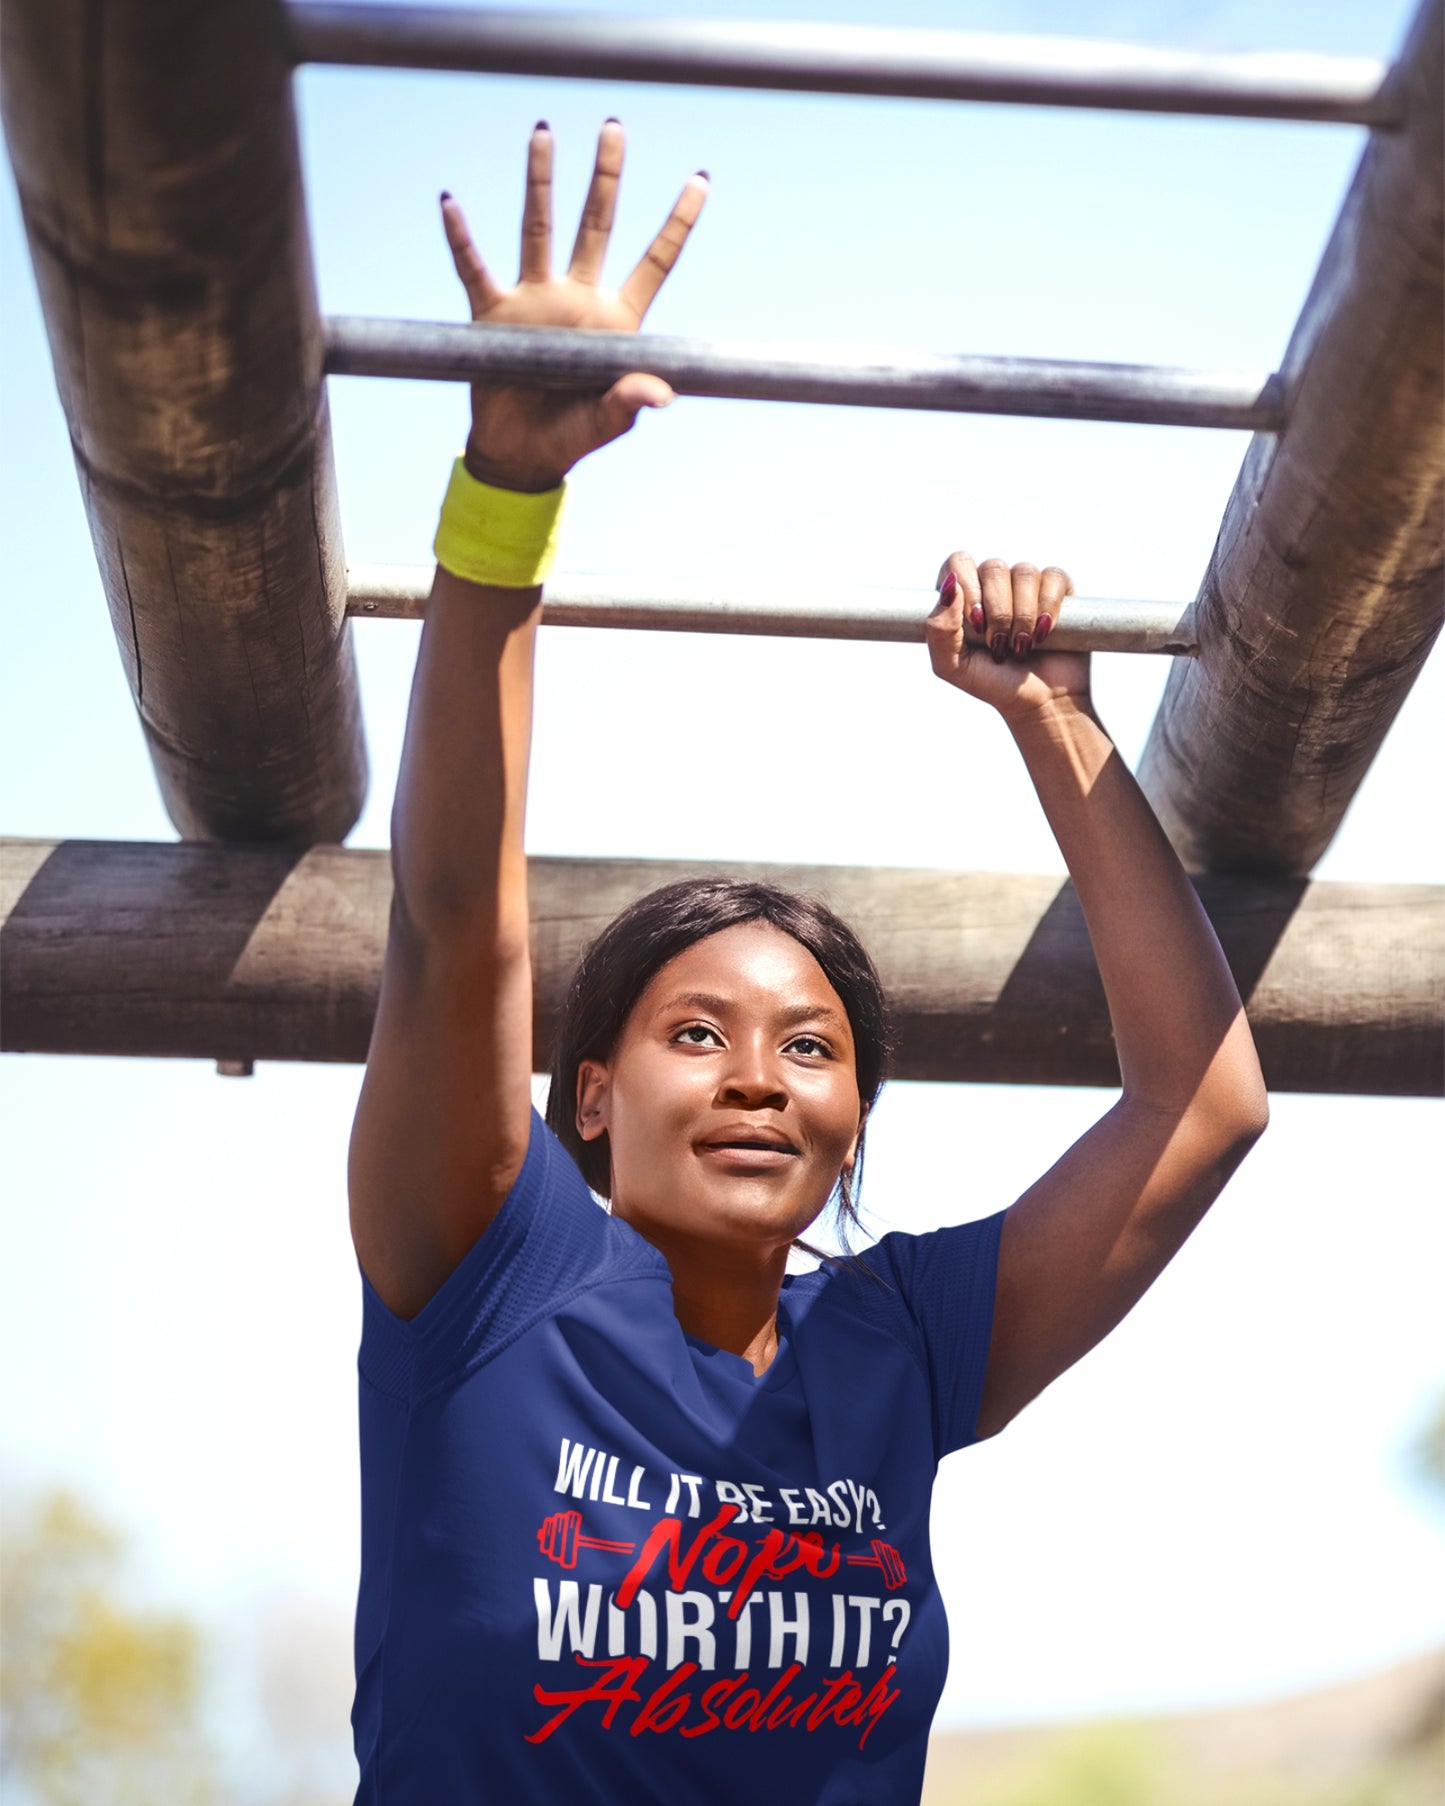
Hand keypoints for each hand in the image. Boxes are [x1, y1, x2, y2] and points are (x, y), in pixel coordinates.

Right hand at [441, 121, 707, 491]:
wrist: (520, 455)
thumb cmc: (570, 437)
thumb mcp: (605, 424)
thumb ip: (629, 403)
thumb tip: (662, 395)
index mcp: (615, 320)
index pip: (654, 262)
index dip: (677, 223)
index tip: (701, 179)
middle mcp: (576, 298)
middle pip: (596, 225)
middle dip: (606, 178)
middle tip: (615, 127)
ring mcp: (534, 301)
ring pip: (538, 228)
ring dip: (541, 181)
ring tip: (544, 133)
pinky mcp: (494, 316)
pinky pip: (474, 270)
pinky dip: (461, 238)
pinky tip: (450, 202)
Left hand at [925, 552, 1089, 719]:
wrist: (1038, 702)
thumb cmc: (992, 683)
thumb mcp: (951, 666)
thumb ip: (938, 629)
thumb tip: (951, 587)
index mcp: (963, 596)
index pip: (958, 562)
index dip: (968, 587)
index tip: (975, 624)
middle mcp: (992, 584)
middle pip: (993, 567)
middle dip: (998, 612)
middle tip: (999, 644)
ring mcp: (1025, 584)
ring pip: (1024, 573)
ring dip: (1023, 617)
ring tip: (1022, 646)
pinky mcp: (1056, 588)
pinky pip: (1053, 577)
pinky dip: (1048, 608)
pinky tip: (1044, 634)